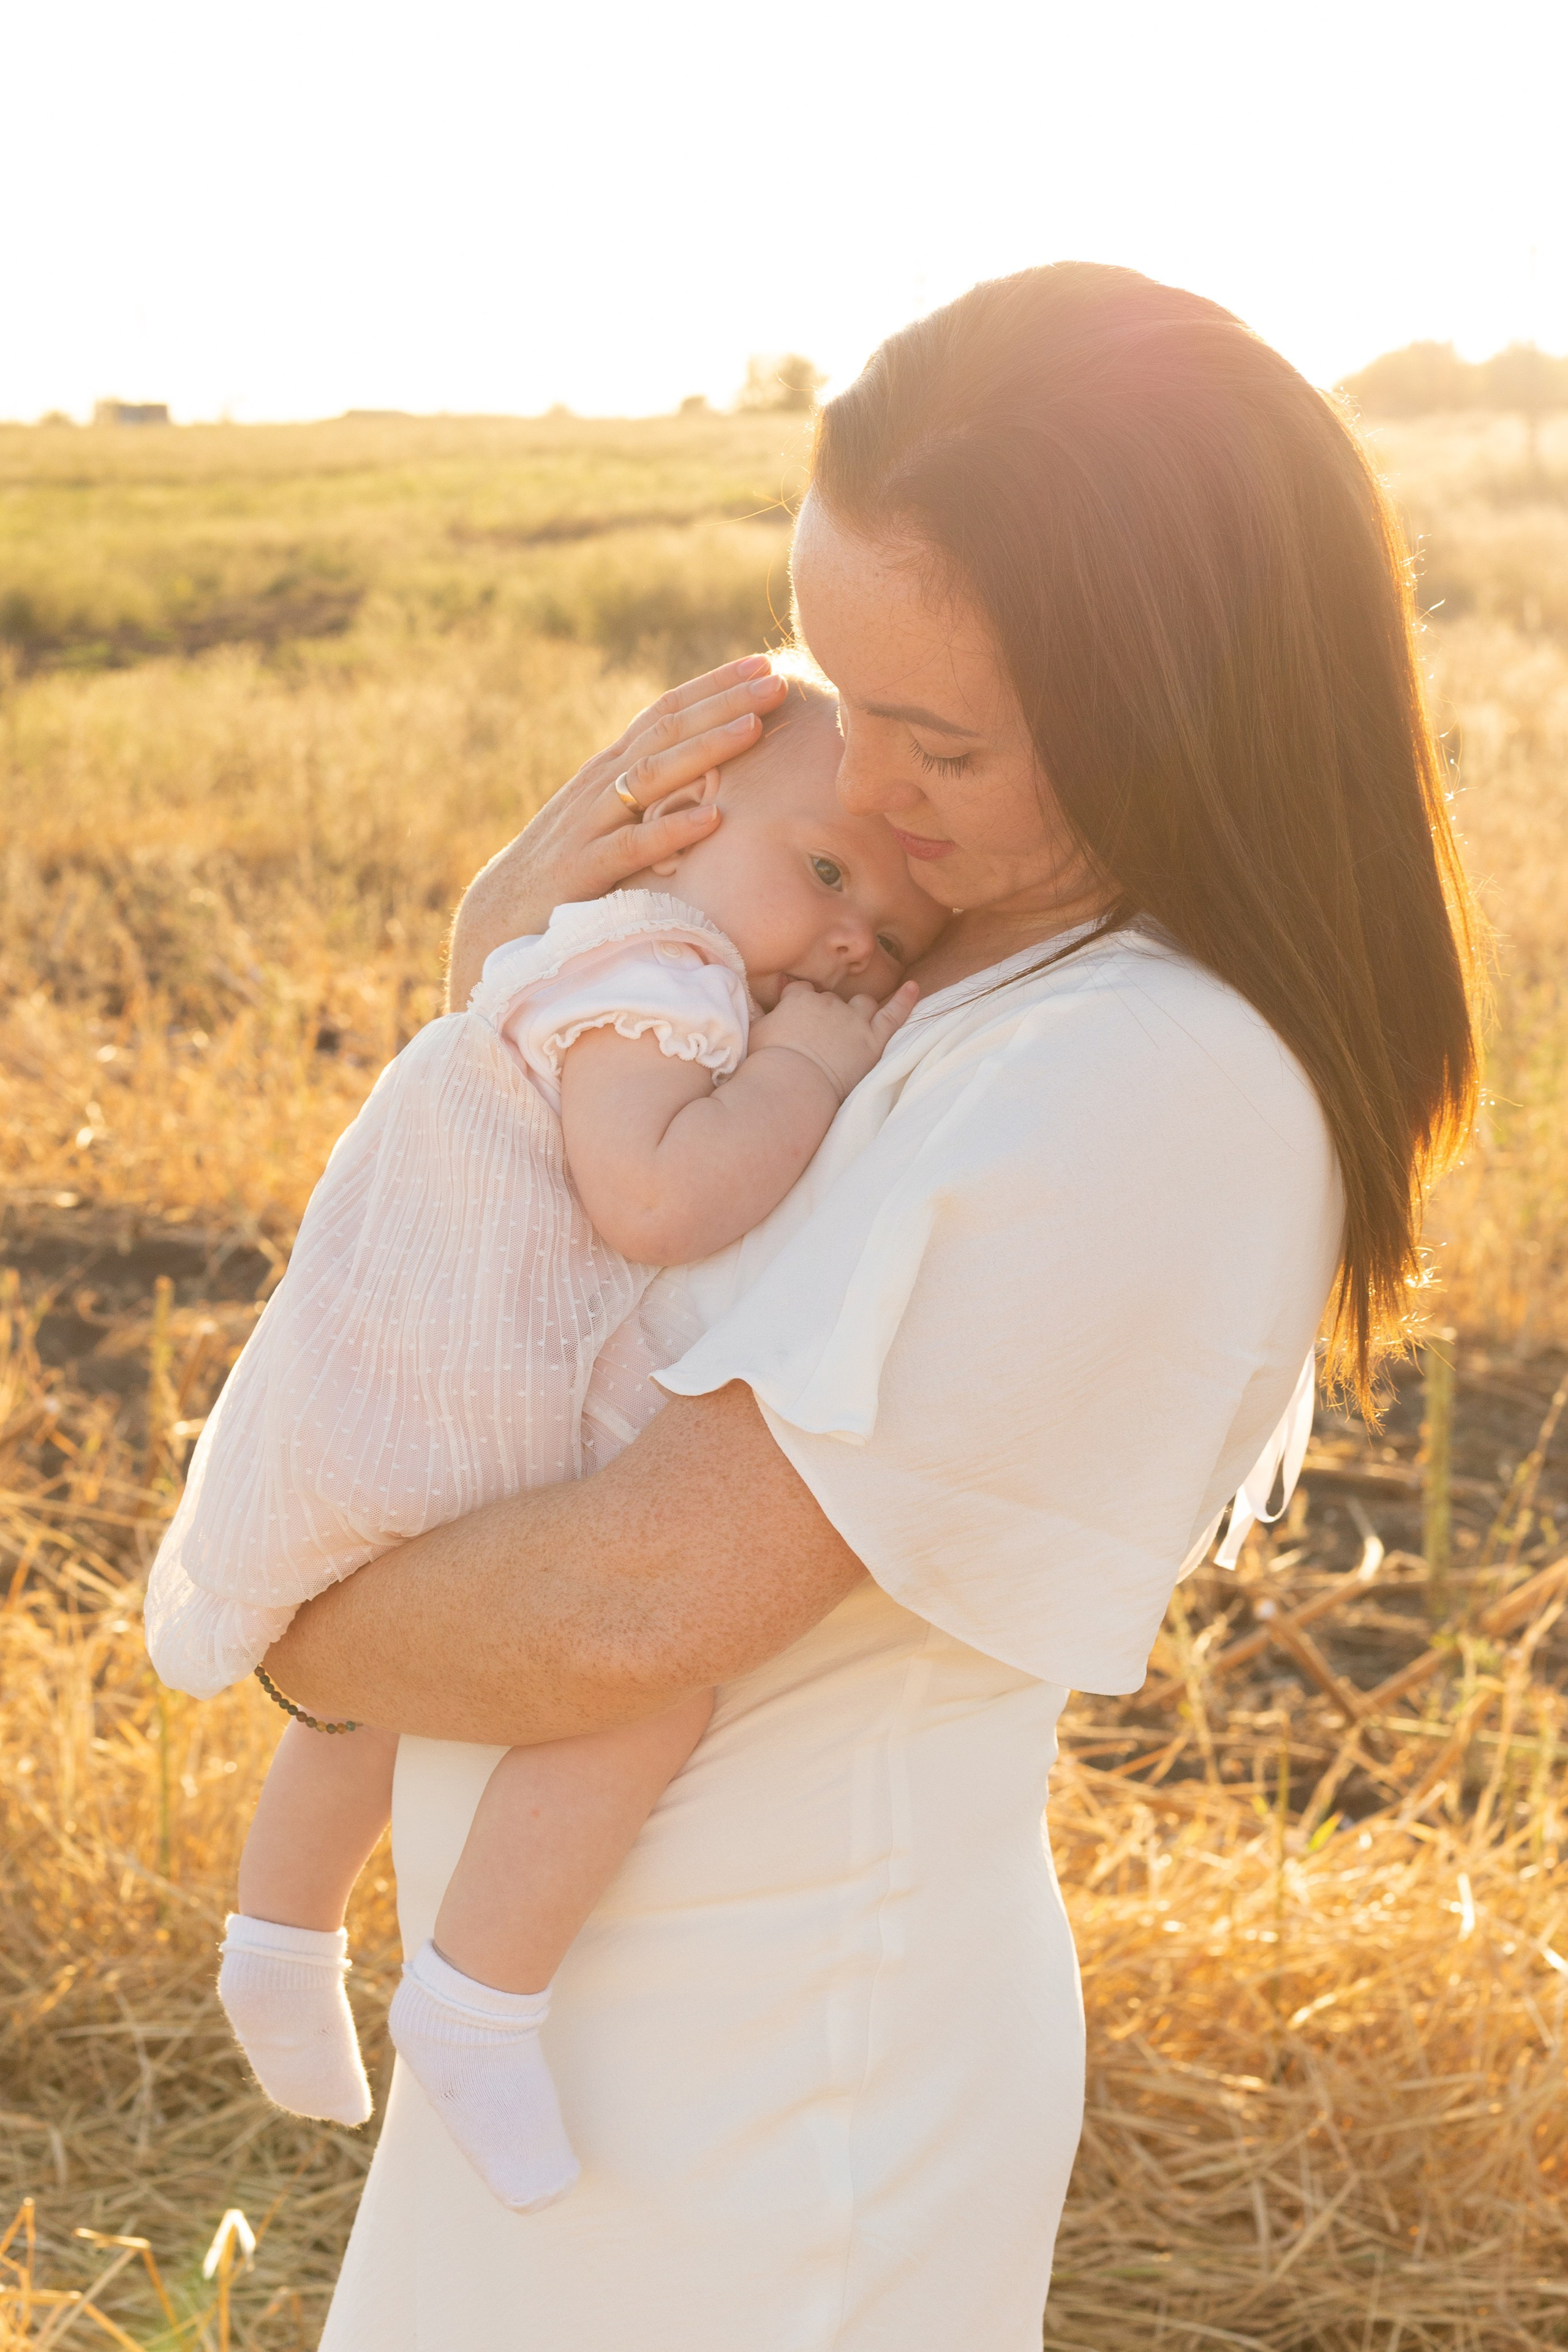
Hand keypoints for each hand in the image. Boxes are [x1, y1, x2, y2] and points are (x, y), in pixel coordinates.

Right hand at [447, 655, 788, 1004]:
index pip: (664, 714)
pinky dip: (672, 831)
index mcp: (609, 770)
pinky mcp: (582, 871)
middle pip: (666, 731)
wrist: (499, 917)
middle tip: (776, 681)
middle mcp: (599, 785)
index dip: (713, 687)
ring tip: (753, 730)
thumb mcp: (609, 818)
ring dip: (704, 750)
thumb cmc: (567, 868)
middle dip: (723, 704)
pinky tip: (714, 819)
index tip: (763, 665)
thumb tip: (707, 771)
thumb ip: (648, 792)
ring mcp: (588, 824)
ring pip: (651, 776)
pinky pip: (632, 847)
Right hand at [748, 978, 920, 1103]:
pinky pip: (894, 1014)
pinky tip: (913, 987)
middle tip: (818, 1035)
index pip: (800, 990)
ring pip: (862, 1003)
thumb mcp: (756, 1033)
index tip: (793, 1009)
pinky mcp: (873, 1040)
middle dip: (826, 1012)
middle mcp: (828, 1003)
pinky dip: (905, 1000)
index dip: (797, 999)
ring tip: (855, 1022)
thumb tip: (762, 1007)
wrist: (792, 1085)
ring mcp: (853, 1021)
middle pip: (831, 1000)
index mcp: (799, 999)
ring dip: (859, 1009)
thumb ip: (763, 1016)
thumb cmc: (766, 1064)